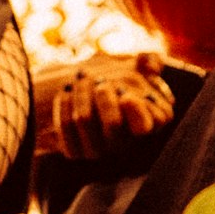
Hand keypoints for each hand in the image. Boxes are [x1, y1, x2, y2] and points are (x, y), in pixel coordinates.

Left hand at [51, 51, 175, 159]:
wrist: (86, 88)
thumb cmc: (118, 78)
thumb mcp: (137, 67)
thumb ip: (150, 61)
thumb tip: (151, 64)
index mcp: (146, 124)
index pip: (145, 126)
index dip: (136, 111)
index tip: (127, 95)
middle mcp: (124, 143)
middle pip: (113, 123)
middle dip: (104, 95)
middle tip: (100, 81)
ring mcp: (100, 150)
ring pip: (85, 120)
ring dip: (82, 93)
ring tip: (81, 78)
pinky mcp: (76, 152)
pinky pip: (66, 129)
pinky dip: (64, 106)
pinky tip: (66, 93)